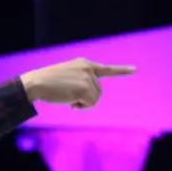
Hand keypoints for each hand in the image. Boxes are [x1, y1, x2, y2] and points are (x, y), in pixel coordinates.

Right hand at [20, 58, 134, 107]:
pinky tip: (71, 103)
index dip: (121, 70)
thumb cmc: (48, 82)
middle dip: (88, 98)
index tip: (134, 70)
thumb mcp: (67, 76)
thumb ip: (81, 81)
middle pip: (99, 90)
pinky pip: (90, 103)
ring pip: (95, 97)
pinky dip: (82, 107)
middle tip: (72, 99)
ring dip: (84, 103)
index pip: (106, 69)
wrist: (36, 82)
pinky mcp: (84, 87)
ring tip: (69, 99)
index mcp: (84, 63)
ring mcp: (87, 77)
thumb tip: (91, 98)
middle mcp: (88, 68)